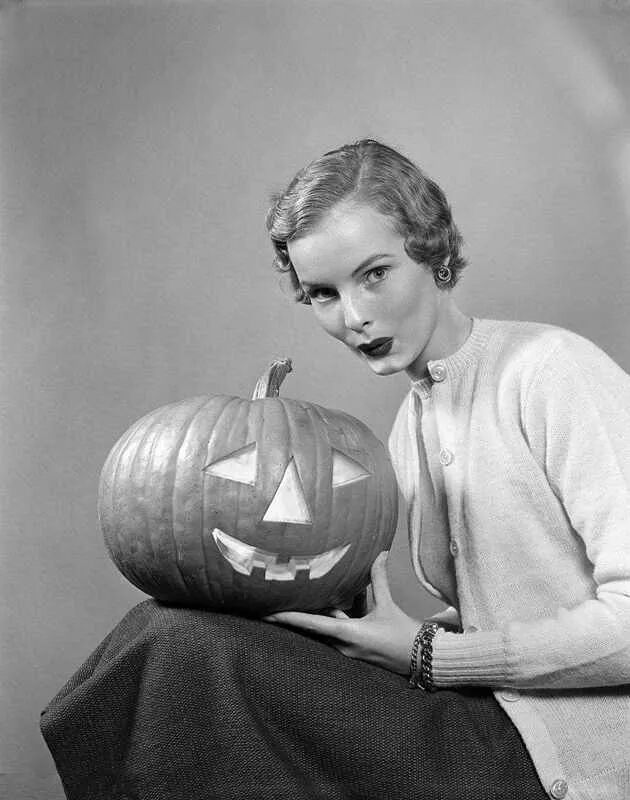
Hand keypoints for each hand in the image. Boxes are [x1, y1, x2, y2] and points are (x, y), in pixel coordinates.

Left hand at [265, 551, 420, 675]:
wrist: (423, 660)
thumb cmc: (404, 635)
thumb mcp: (389, 606)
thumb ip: (379, 580)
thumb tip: (379, 553)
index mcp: (346, 634)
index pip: (310, 624)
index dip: (287, 617)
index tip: (267, 613)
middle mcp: (342, 644)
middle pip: (314, 625)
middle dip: (299, 612)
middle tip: (276, 600)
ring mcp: (348, 650)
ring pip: (328, 626)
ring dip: (323, 611)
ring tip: (307, 594)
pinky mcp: (355, 650)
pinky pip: (340, 630)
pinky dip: (339, 615)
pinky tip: (343, 599)